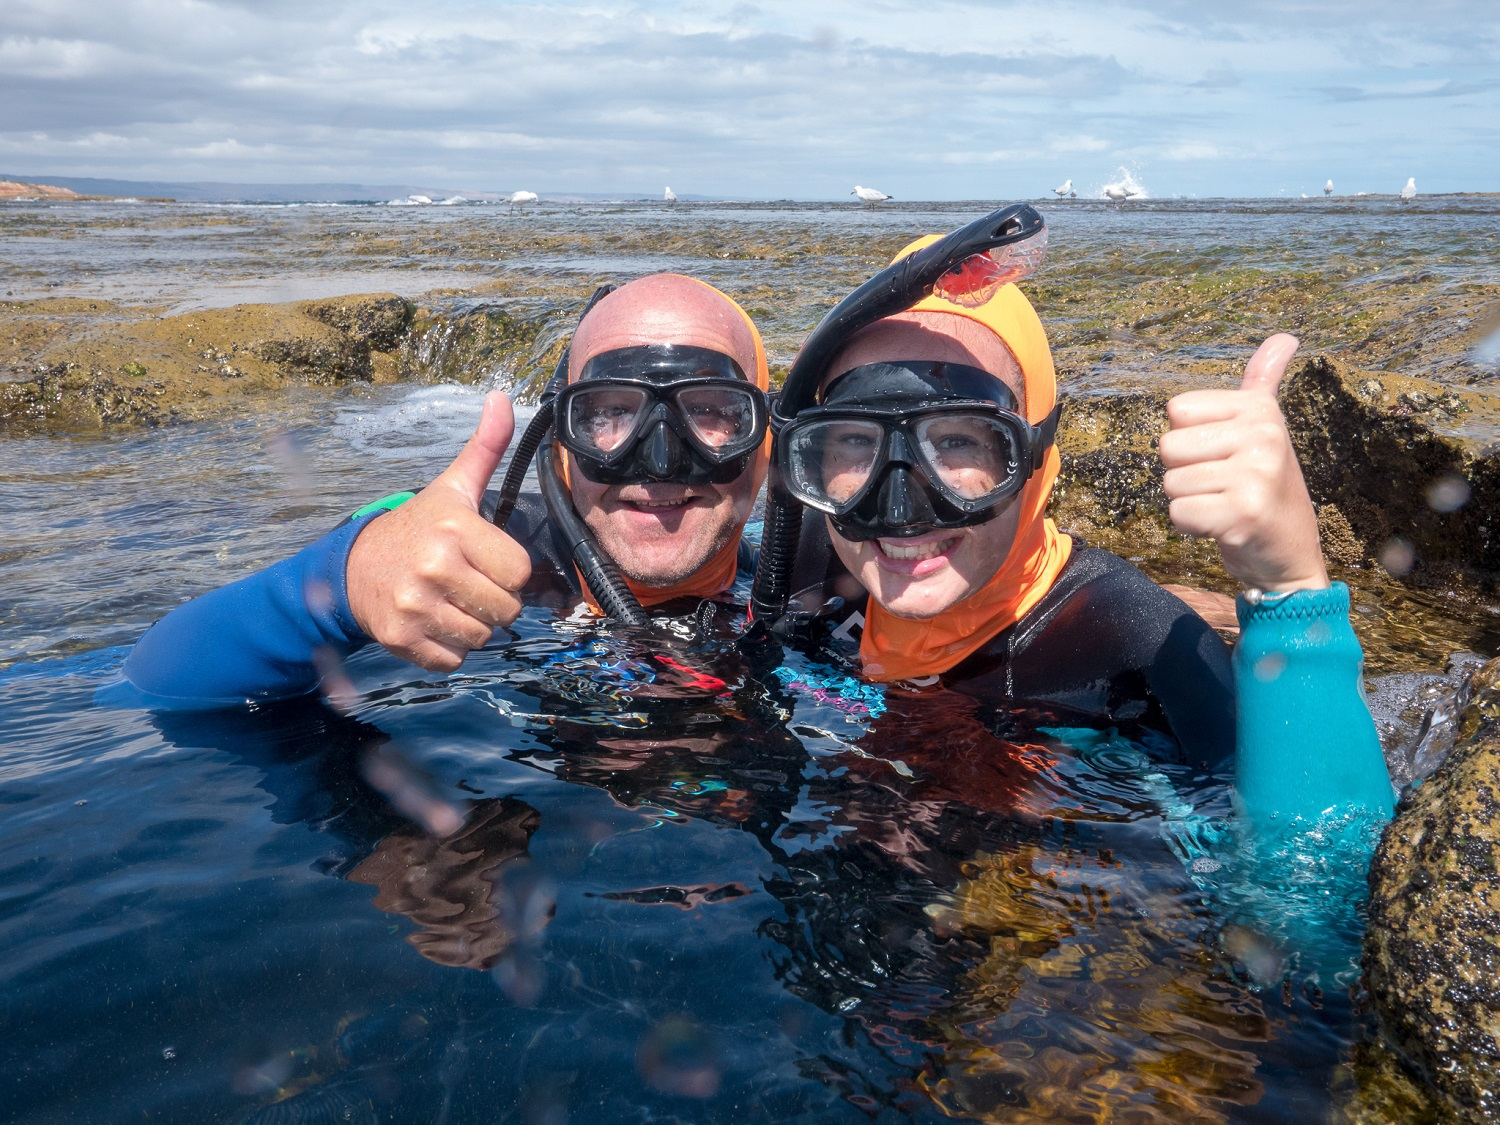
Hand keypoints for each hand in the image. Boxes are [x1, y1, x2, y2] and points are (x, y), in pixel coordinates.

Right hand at [347, 391, 532, 670]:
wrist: (353, 568)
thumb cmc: (416, 528)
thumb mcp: (451, 487)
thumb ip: (484, 448)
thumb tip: (503, 396)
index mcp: (454, 531)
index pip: (520, 571)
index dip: (509, 570)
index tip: (486, 559)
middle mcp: (434, 569)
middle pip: (507, 610)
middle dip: (495, 600)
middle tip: (469, 583)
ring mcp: (415, 608)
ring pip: (483, 637)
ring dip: (474, 626)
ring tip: (452, 601)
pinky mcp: (402, 641)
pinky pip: (454, 660)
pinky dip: (450, 648)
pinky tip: (434, 621)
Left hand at [1159, 334, 1328, 592]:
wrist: (1291, 556)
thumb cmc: (1266, 489)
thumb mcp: (1265, 430)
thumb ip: (1263, 383)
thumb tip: (1284, 337)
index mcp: (1260, 410)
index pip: (1176, 410)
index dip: (1188, 440)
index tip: (1222, 457)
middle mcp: (1263, 435)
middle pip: (1168, 446)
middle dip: (1185, 473)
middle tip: (1222, 487)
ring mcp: (1256, 474)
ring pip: (1170, 482)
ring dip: (1189, 502)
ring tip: (1224, 506)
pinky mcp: (1243, 513)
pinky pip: (1178, 512)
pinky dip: (1192, 527)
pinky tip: (1222, 528)